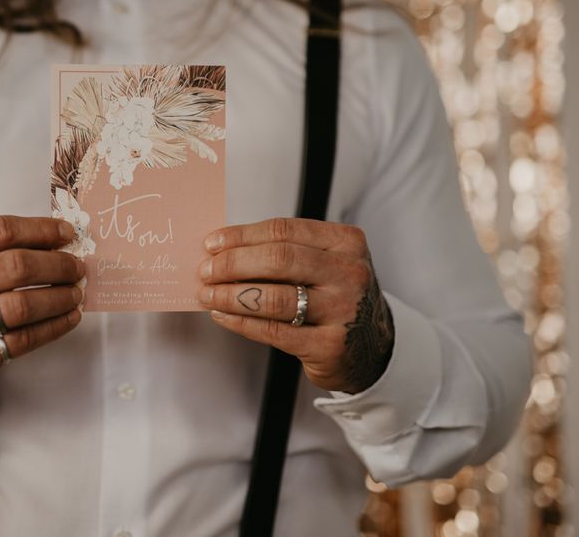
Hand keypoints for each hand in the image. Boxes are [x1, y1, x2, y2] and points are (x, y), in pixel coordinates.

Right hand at [0, 215, 84, 404]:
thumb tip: (49, 239)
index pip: (1, 231)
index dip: (42, 230)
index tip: (67, 234)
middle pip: (18, 266)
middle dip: (58, 264)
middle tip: (77, 266)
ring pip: (25, 305)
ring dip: (61, 296)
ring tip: (76, 292)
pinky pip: (25, 339)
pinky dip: (56, 326)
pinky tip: (69, 317)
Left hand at [198, 218, 393, 393]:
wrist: (373, 347)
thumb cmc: (336, 297)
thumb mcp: (325, 264)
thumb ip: (285, 252)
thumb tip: (224, 249)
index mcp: (346, 242)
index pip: (284, 230)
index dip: (242, 235)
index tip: (212, 243)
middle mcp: (349, 273)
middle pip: (278, 259)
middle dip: (233, 263)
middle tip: (205, 269)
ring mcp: (343, 310)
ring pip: (274, 297)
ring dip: (231, 294)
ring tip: (207, 293)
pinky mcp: (330, 346)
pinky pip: (274, 331)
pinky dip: (241, 322)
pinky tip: (222, 315)